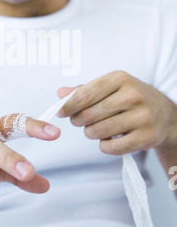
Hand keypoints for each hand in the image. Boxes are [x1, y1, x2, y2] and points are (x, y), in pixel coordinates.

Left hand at [57, 71, 176, 155]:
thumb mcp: (111, 86)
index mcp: (120, 79)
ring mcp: (141, 117)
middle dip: (78, 121)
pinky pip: (110, 148)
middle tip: (80, 121)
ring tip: (95, 129)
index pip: (84, 95)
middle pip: (88, 114)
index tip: (61, 112)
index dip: (68, 106)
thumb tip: (60, 93)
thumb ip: (85, 90)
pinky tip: (108, 140)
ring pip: (97, 131)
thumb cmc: (132, 99)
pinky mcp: (145, 137)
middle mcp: (132, 95)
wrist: (167, 116)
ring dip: (90, 133)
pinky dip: (103, 146)